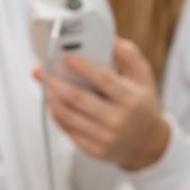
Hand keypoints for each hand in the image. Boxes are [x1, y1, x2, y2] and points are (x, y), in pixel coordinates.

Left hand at [32, 39, 170, 170]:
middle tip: (42, 70)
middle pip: (77, 98)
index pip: (102, 79)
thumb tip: (111, 39)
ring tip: (44, 85)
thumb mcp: (143, 77)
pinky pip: (67, 129)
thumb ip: (129, 55)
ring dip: (51, 98)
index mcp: (129, 99)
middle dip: (55, 82)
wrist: (147, 143)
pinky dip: (57, 114)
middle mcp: (116, 120)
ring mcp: (104, 137)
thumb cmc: (142, 106)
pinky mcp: (93, 149)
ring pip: (68, 115)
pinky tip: (53, 102)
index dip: (82, 67)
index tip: (67, 59)